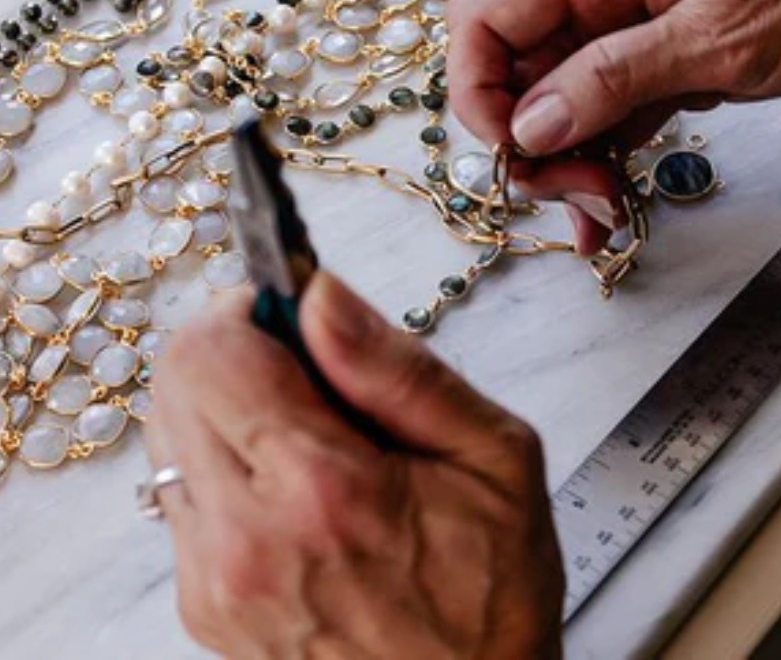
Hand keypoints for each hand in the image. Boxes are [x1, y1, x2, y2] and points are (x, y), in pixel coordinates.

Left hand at [145, 274, 562, 658]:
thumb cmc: (493, 589)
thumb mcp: (494, 456)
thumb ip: (397, 369)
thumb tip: (322, 295)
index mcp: (323, 489)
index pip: (214, 352)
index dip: (251, 303)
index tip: (297, 304)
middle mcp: (246, 536)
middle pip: (175, 381)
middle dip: (237, 345)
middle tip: (312, 362)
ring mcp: (214, 577)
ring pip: (169, 432)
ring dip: (228, 402)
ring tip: (313, 429)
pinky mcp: (204, 602)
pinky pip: (184, 491)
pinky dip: (228, 461)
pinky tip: (300, 484)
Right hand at [448, 0, 780, 250]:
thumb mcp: (725, 37)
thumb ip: (620, 76)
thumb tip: (532, 123)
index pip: (484, 18)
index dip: (479, 92)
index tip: (519, 155)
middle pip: (514, 70)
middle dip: (530, 142)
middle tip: (586, 197)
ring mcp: (633, 28)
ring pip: (557, 102)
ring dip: (565, 164)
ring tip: (605, 214)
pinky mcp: (668, 62)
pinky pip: (608, 115)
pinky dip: (602, 161)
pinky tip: (614, 208)